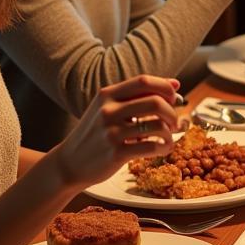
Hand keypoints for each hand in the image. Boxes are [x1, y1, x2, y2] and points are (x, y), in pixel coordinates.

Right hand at [53, 76, 179, 186]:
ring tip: (167, 137)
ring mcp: (111, 132)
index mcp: (107, 95)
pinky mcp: (116, 153)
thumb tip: (175, 85)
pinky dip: (165, 147)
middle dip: (172, 111)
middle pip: (155, 102)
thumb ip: (138, 96)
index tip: (174, 97)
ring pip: (158, 125)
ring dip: (170, 132)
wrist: (69, 163)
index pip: (144, 81)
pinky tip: (163, 148)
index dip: (165, 87)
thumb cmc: (95, 134)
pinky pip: (153, 146)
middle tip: (174, 121)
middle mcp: (108, 110)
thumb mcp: (109, 109)